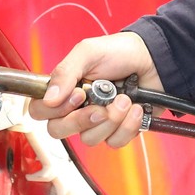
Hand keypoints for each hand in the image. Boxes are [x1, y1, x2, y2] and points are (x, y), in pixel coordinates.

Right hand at [26, 31, 162, 148]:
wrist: (154, 59)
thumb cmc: (120, 52)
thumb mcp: (88, 53)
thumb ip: (65, 72)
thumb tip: (48, 99)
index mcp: (65, 89)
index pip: (40, 111)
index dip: (54, 110)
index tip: (78, 95)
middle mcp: (77, 108)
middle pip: (59, 131)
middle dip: (81, 120)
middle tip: (100, 107)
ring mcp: (97, 121)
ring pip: (89, 139)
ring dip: (111, 119)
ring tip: (125, 99)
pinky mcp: (118, 130)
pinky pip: (114, 142)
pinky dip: (127, 126)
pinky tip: (135, 108)